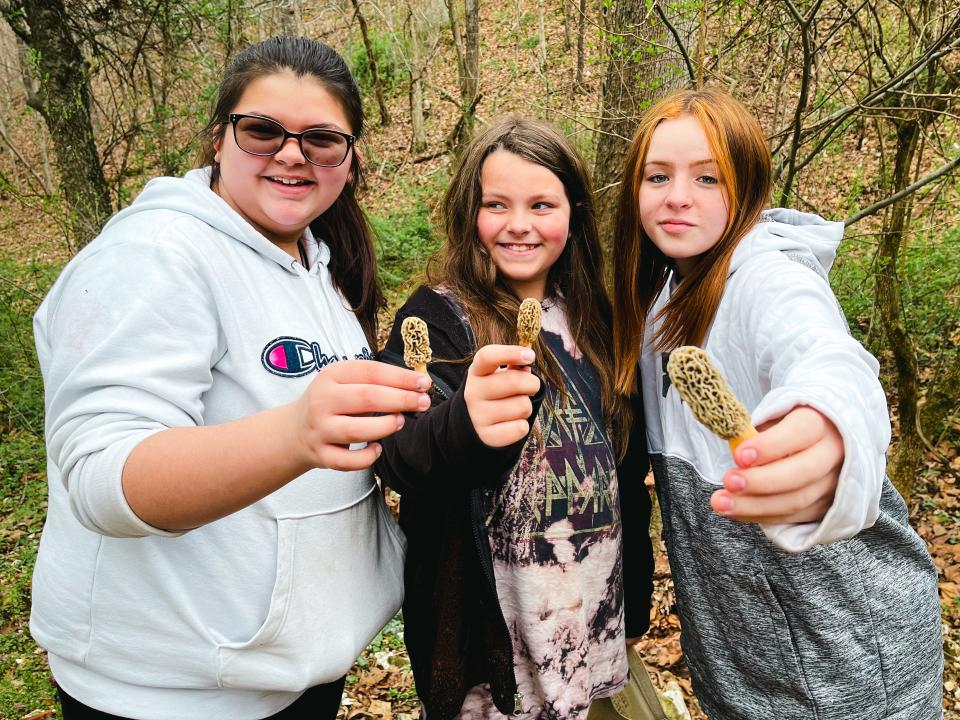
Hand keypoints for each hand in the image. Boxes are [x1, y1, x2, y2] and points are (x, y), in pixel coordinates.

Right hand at [291, 360, 430, 470]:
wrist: (294, 430)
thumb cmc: (332, 402)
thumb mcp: (345, 382)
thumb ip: (376, 382)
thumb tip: (418, 385)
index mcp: (331, 375)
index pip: (370, 372)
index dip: (401, 377)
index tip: (424, 383)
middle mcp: (322, 400)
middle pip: (367, 398)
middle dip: (401, 400)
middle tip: (423, 403)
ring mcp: (320, 429)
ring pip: (357, 430)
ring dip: (385, 426)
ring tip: (400, 422)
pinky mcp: (320, 454)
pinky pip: (347, 461)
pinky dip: (366, 457)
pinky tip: (377, 449)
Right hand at [464, 345, 540, 447]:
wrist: (472, 424)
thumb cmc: (493, 392)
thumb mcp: (496, 375)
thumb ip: (513, 367)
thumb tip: (526, 365)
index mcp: (476, 371)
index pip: (487, 356)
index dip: (511, 353)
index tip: (530, 356)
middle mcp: (473, 392)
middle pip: (514, 381)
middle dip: (532, 384)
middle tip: (530, 387)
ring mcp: (478, 415)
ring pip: (523, 406)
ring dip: (526, 407)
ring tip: (514, 407)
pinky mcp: (487, 436)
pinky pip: (521, 428)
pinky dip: (522, 425)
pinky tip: (511, 423)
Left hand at [710, 406, 842, 523]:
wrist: (816, 443)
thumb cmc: (785, 427)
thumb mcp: (773, 419)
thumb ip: (756, 433)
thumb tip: (735, 451)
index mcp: (821, 422)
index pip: (801, 432)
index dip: (770, 446)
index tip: (740, 455)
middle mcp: (834, 453)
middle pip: (803, 472)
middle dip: (761, 480)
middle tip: (729, 481)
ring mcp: (835, 483)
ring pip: (798, 500)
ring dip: (755, 505)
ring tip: (722, 502)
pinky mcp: (827, 506)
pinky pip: (794, 517)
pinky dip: (762, 515)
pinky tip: (737, 511)